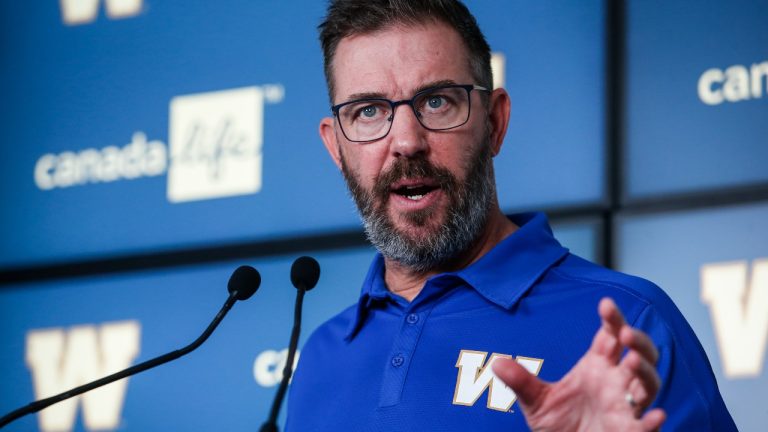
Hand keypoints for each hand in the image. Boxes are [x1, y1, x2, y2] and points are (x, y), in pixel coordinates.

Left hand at [492, 298, 665, 431]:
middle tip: (624, 334)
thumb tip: (496, 364)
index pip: (610, 336)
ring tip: (631, 361)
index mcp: (597, 366)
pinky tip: (657, 416)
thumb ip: (521, 382)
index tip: (606, 304)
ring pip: (648, 384)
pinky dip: (653, 421)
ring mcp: (626, 406)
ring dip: (644, 371)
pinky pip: (645, 426)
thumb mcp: (536, 402)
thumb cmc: (558, 425)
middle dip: (637, 341)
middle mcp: (616, 382)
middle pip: (639, 355)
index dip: (613, 319)